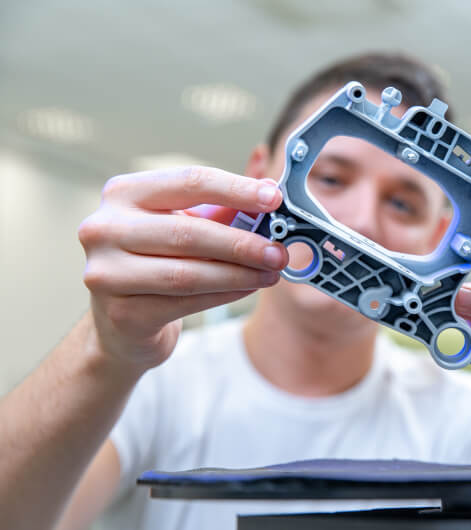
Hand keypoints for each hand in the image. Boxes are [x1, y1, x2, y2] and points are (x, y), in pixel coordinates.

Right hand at [78, 166, 286, 371]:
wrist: (119, 319)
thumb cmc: (157, 260)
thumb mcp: (183, 223)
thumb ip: (223, 208)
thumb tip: (269, 190)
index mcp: (123, 193)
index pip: (189, 182)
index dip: (236, 190)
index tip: (274, 198)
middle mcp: (105, 228)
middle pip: (189, 232)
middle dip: (242, 243)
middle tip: (278, 251)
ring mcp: (107, 272)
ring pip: (188, 273)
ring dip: (239, 274)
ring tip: (271, 273)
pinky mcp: (121, 313)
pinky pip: (186, 302)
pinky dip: (225, 295)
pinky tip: (248, 288)